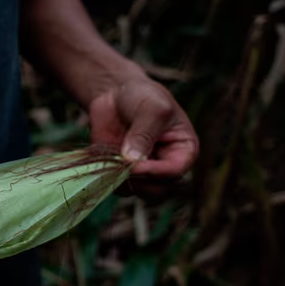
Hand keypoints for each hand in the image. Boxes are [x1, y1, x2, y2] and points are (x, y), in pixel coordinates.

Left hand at [88, 76, 198, 195]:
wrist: (117, 95)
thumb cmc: (143, 97)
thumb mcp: (151, 109)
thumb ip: (144, 134)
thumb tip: (133, 160)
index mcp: (183, 151)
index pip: (174, 171)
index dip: (155, 172)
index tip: (134, 165)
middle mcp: (165, 166)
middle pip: (156, 189)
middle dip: (137, 178)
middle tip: (120, 163)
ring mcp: (142, 172)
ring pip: (135, 191)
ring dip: (120, 178)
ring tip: (110, 156)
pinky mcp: (120, 172)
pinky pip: (114, 184)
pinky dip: (106, 176)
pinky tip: (101, 159)